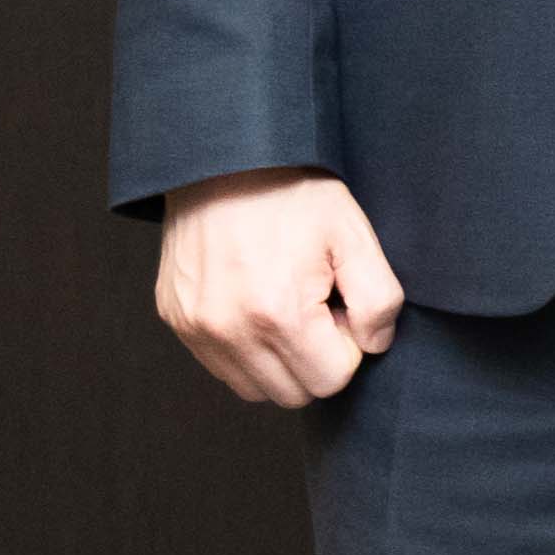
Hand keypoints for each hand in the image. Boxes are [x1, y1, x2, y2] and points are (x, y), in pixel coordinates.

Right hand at [155, 167, 401, 406]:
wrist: (223, 161)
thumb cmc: (294, 196)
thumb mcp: (355, 236)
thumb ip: (379, 301)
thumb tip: (373, 346)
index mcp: (278, 314)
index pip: (332, 379)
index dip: (348, 345)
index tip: (340, 303)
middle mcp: (228, 330)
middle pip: (293, 393)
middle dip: (316, 358)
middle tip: (317, 305)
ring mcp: (195, 328)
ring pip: (255, 388)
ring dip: (281, 361)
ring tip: (287, 305)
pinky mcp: (175, 319)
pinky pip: (221, 366)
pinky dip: (247, 350)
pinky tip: (258, 304)